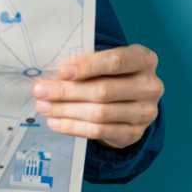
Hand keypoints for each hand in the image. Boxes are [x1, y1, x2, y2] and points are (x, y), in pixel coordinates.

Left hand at [32, 45, 162, 148]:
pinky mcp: (135, 133)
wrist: (132, 102)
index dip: (87, 66)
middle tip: (41, 91)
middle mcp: (150, 85)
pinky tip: (56, 122)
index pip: (116, 62)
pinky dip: (73, 127)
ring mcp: (146, 112)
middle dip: (67, 91)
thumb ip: (85, 65)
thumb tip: (54, 75)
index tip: (60, 71)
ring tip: (44, 107)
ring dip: (66, 111)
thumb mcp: (105, 62)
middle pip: (104, 90)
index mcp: (144, 59)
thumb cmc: (113, 75)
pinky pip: (99, 131)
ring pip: (100, 113)